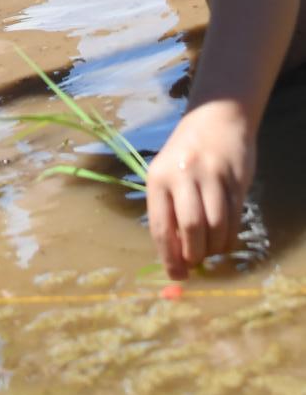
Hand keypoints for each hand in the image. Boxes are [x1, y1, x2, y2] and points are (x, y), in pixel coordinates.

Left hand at [146, 100, 254, 278]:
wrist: (216, 118)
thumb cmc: (185, 155)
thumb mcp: (166, 174)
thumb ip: (169, 210)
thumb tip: (175, 258)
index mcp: (158, 177)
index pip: (161, 226)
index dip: (169, 257)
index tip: (177, 276)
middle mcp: (182, 174)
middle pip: (191, 228)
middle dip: (195, 254)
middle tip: (197, 261)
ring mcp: (211, 175)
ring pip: (216, 226)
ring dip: (215, 248)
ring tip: (212, 249)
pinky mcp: (235, 178)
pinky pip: (234, 218)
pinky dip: (230, 237)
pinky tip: (225, 238)